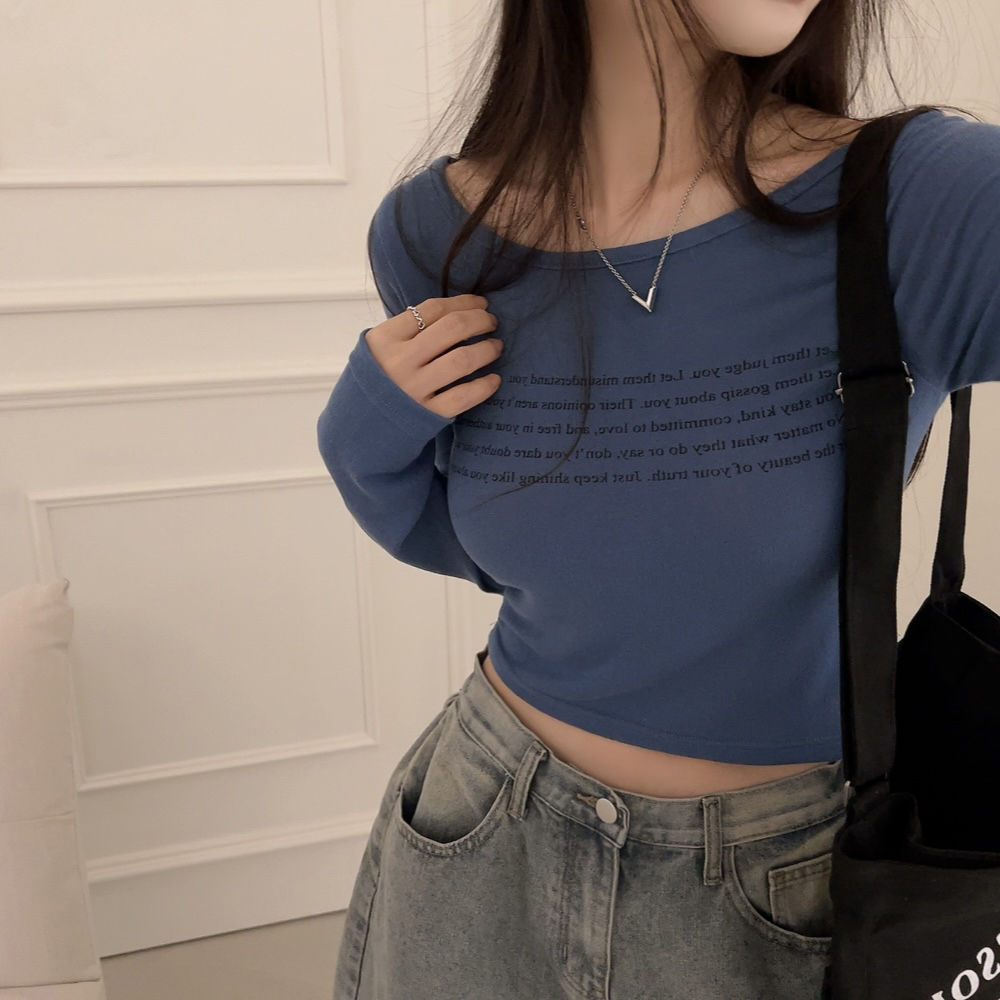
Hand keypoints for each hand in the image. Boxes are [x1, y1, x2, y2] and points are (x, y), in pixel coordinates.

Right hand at [364, 295, 502, 418]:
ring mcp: (414, 388)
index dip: (463, 302)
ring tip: (496, 346)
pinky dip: (484, 386)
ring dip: (486, 349)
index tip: (480, 303)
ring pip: (462, 360)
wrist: (362, 423)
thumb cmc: (379, 378)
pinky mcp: (427, 413)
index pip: (433, 309)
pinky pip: (463, 396)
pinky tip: (494, 379)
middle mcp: (400, 361)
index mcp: (386, 338)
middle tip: (491, 322)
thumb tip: (457, 311)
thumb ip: (409, 330)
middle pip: (452, 328)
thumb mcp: (380, 347)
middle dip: (479, 320)